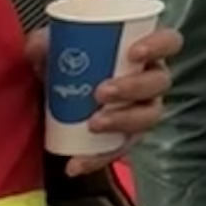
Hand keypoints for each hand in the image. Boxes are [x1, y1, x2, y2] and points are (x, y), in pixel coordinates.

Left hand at [44, 24, 183, 174]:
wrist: (55, 97)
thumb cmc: (68, 61)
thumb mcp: (55, 46)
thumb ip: (44, 43)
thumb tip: (36, 46)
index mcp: (144, 50)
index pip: (169, 41)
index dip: (158, 45)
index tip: (134, 53)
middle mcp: (151, 80)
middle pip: (158, 82)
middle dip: (133, 88)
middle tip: (101, 92)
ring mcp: (142, 110)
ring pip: (147, 117)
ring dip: (123, 121)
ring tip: (93, 124)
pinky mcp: (124, 138)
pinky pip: (120, 150)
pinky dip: (98, 158)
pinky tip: (75, 164)